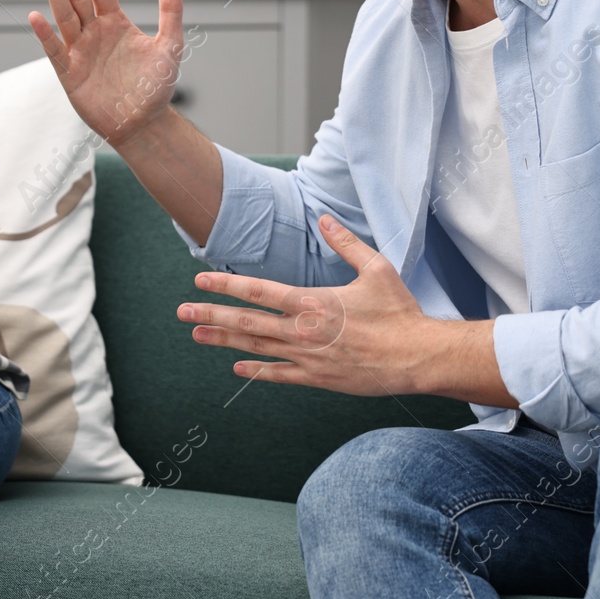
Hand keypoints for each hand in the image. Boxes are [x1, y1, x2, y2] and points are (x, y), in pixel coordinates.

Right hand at [28, 0, 187, 148]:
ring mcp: (80, 51)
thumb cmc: (155, 87)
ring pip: (64, 17)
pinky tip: (37, 17)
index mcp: (115, 22)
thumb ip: (171, 11)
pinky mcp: (70, 73)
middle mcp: (94, 33)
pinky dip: (46, 35)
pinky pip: (55, 51)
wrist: (143, 124)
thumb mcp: (170, 46)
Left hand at [176, 214, 440, 395]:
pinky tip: (237, 367)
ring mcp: (308, 357)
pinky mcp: (318, 378)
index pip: (259, 291)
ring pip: (256, 348)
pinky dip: (256, 371)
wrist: (417, 357)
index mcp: (312, 302)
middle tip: (182, 311)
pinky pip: (279, 375)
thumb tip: (324, 219)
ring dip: (224, 340)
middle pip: (247, 321)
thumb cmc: (399, 312)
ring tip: (197, 334)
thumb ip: (346, 243)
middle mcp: (303, 331)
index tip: (201, 280)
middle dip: (212, 314)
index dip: (226, 284)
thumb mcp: (376, 269)